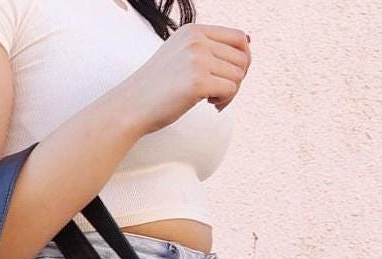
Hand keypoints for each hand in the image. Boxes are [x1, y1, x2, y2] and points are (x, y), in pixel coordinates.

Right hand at [126, 25, 251, 133]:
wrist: (133, 104)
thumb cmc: (159, 85)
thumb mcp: (183, 54)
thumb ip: (209, 47)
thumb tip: (248, 41)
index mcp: (193, 30)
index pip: (239, 37)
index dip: (243, 60)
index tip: (229, 76)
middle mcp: (196, 40)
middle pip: (243, 58)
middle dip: (238, 79)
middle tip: (221, 92)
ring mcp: (197, 59)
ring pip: (239, 75)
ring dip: (231, 92)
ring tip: (213, 99)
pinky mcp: (198, 82)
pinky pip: (230, 90)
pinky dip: (225, 101)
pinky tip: (209, 104)